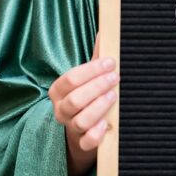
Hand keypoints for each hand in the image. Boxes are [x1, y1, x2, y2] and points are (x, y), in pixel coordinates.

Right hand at [48, 35, 117, 175]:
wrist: (81, 134)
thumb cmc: (86, 98)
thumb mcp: (88, 79)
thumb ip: (96, 58)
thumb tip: (107, 30)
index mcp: (59, 91)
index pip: (70, 79)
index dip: (91, 70)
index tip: (111, 62)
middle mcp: (61, 110)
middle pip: (75, 99)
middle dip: (96, 87)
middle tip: (115, 78)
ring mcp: (70, 128)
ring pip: (81, 120)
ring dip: (99, 107)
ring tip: (114, 96)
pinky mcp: (82, 145)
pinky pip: (86, 142)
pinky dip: (96, 134)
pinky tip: (107, 124)